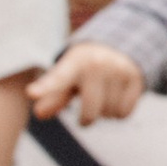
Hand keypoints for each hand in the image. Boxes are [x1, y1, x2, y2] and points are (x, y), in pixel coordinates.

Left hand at [28, 40, 146, 124]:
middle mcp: (96, 65)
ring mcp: (118, 70)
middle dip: (86, 118)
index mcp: (74, 64)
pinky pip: (124, 113)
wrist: (119, 47)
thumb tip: (39, 114)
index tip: (31, 92)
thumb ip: (53, 96)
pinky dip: (119, 112)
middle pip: (89, 114)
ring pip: (109, 114)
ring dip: (105, 112)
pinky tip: (116, 97)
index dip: (45, 88)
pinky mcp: (135, 78)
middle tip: (87, 106)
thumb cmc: (85, 68)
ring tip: (104, 94)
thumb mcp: (67, 77)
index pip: (58, 79)